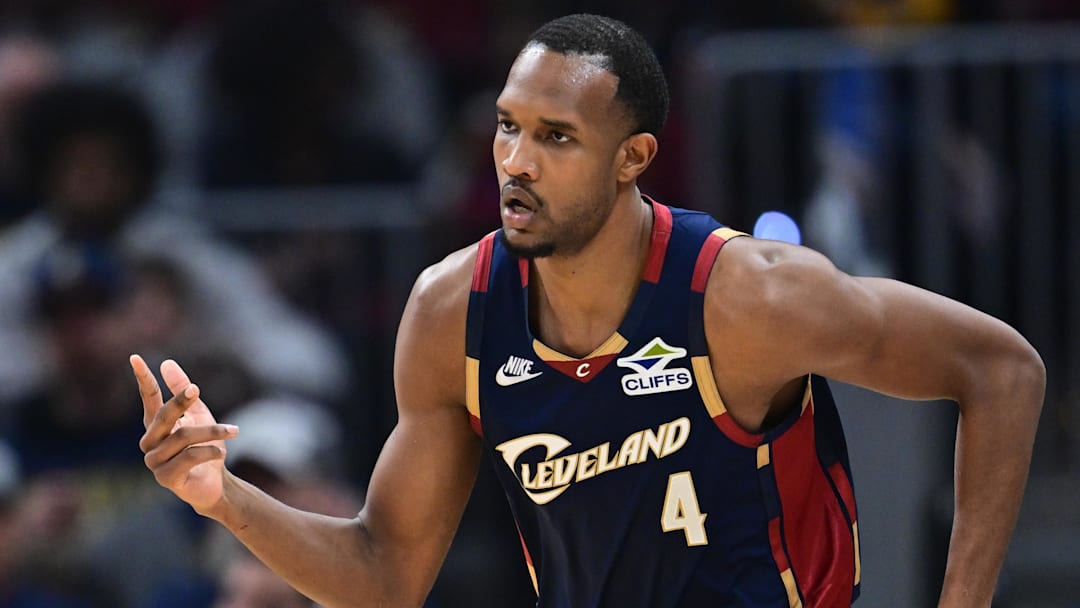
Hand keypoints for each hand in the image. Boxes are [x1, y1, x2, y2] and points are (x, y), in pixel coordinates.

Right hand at [132, 354, 238, 513]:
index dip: (143, 378)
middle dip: (180, 401)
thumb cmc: (204, 446)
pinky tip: (222, 452)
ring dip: (212, 432)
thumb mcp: (199, 414)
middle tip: (196, 389)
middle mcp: (150, 442)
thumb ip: (183, 390)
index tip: (135, 357)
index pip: (148, 398)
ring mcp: (155, 462)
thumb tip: (167, 363)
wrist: (215, 483)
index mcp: (156, 425)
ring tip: (233, 431)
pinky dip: (209, 451)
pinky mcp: (166, 478)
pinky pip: (189, 457)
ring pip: (183, 436)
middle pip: (163, 416)